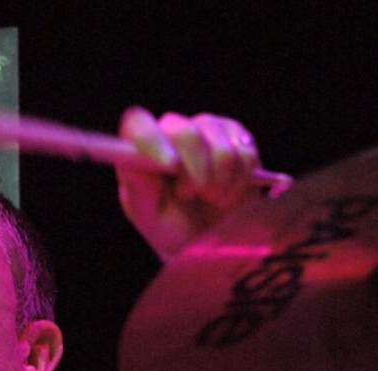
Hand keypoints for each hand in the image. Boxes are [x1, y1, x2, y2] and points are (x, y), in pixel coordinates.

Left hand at [115, 107, 264, 259]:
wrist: (208, 239)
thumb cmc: (170, 227)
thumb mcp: (149, 218)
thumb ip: (138, 191)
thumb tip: (132, 165)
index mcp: (142, 150)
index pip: (138, 124)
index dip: (152, 139)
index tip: (170, 166)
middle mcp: (172, 132)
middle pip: (185, 131)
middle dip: (195, 169)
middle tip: (193, 195)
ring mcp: (207, 130)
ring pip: (219, 142)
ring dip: (219, 179)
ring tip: (211, 198)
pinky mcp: (237, 137)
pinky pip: (245, 152)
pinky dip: (239, 180)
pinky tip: (229, 192)